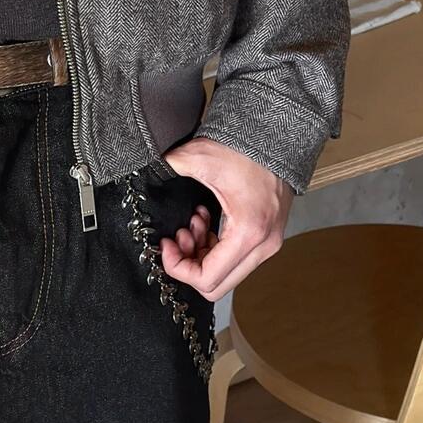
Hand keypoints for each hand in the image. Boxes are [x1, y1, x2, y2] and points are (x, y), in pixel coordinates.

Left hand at [154, 137, 293, 300]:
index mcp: (248, 233)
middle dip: (189, 265)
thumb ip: (169, 168)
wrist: (277, 137)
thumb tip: (146, 173)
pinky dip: (214, 248)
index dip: (177, 268)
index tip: (166, 245)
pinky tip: (205, 221)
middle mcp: (263, 246)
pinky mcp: (266, 237)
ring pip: (225, 273)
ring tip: (192, 224)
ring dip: (201, 255)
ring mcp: (268, 244)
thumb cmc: (244, 147)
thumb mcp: (200, 157)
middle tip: (177, 239)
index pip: (208, 279)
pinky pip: (235, 259)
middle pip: (217, 285)